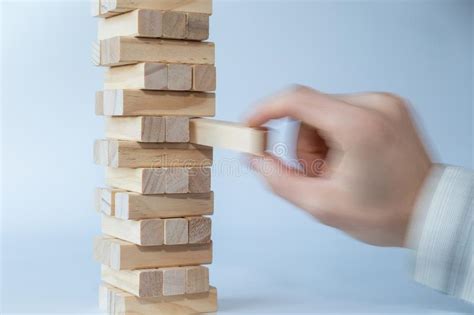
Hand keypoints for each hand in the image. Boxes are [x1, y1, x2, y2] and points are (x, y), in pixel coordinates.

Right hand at [246, 86, 431, 246]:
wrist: (430, 213)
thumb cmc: (385, 214)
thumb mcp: (322, 206)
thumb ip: (279, 179)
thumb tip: (254, 157)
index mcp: (358, 126)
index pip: (295, 100)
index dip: (264, 111)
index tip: (250, 128)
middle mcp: (373, 104)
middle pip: (308, 112)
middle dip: (302, 145)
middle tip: (318, 175)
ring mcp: (384, 102)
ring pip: (323, 113)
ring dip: (320, 143)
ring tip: (339, 171)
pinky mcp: (388, 105)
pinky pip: (342, 113)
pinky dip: (336, 136)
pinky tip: (351, 160)